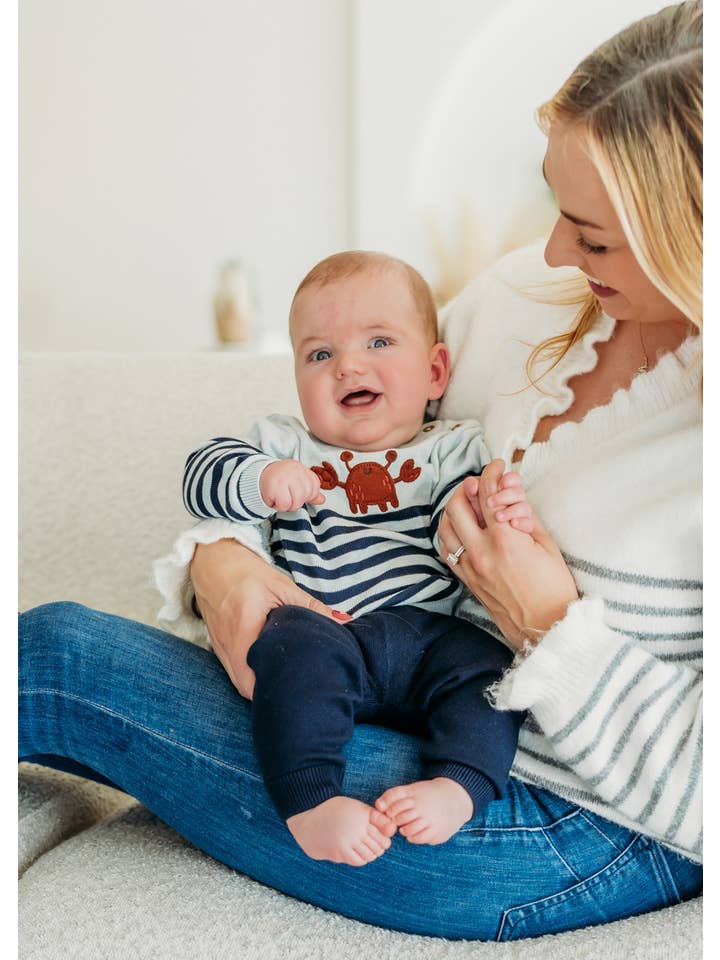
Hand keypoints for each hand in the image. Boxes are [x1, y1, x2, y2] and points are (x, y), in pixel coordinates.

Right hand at [190, 539, 346, 698]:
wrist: (213, 560)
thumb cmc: (247, 572)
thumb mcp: (282, 586)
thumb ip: (312, 606)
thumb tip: (344, 622)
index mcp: (243, 623)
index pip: (251, 673)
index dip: (271, 687)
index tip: (295, 688)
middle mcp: (227, 639)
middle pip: (243, 685)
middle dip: (266, 693)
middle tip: (293, 691)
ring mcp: (218, 645)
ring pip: (236, 680)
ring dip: (256, 686)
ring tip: (282, 684)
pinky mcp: (216, 644)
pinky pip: (231, 670)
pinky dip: (247, 675)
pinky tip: (265, 671)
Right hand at [260, 459, 325, 510]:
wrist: (258, 475)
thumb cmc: (280, 481)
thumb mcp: (297, 483)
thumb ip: (310, 492)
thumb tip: (322, 500)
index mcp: (301, 469)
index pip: (315, 485)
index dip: (308, 495)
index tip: (297, 494)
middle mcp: (294, 471)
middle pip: (306, 494)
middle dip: (297, 502)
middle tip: (288, 498)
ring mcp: (284, 477)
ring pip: (297, 501)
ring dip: (289, 506)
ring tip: (281, 500)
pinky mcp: (274, 486)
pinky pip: (284, 504)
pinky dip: (280, 507)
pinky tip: (275, 500)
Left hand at [439, 460, 577, 649]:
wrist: (545, 629)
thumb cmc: (554, 588)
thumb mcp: (547, 545)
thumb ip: (525, 513)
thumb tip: (511, 487)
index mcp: (505, 541)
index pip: (489, 494)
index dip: (492, 473)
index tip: (498, 465)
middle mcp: (481, 553)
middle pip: (458, 506)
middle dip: (467, 486)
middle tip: (479, 482)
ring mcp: (470, 568)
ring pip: (445, 527)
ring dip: (454, 508)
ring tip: (468, 501)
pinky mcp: (466, 581)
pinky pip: (447, 550)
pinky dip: (449, 533)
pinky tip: (461, 528)